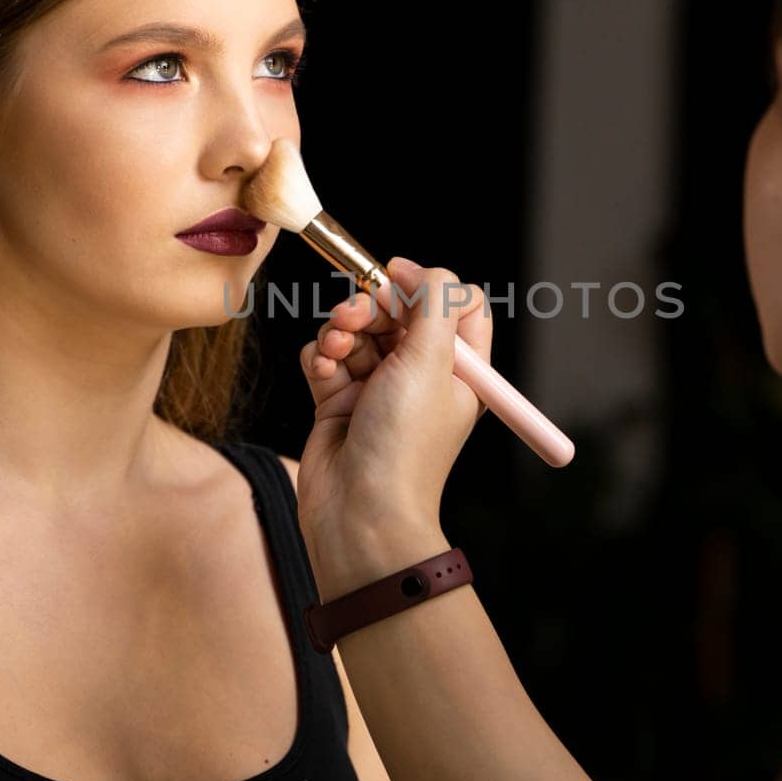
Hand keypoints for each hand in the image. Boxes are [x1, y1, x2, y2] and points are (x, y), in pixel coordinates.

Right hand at [296, 257, 491, 597]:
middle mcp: (422, 376)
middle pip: (397, 309)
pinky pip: (326, 355)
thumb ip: (434, 300)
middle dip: (371, 305)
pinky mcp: (338, 400)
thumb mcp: (433, 359)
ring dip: (340, 330)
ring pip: (356, 328)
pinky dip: (320, 356)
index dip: (425, 286)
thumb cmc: (405, 444)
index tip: (396, 281)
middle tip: (355, 317)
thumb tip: (417, 269)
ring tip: (336, 352)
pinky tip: (322, 372)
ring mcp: (379, 388)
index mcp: (461, 369)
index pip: (453, 303)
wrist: (358, 512)